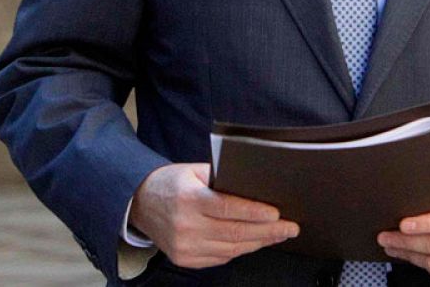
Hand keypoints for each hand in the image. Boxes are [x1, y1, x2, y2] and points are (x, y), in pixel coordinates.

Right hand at [128, 163, 298, 268]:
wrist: (139, 203)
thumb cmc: (170, 183)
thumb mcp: (193, 171)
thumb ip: (221, 178)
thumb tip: (255, 188)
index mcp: (188, 199)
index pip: (228, 209)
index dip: (255, 212)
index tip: (277, 214)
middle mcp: (185, 225)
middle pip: (235, 233)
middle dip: (268, 231)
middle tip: (290, 228)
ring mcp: (184, 246)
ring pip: (231, 249)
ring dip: (258, 242)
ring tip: (278, 235)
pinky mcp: (184, 259)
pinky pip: (220, 258)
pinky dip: (240, 250)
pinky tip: (255, 242)